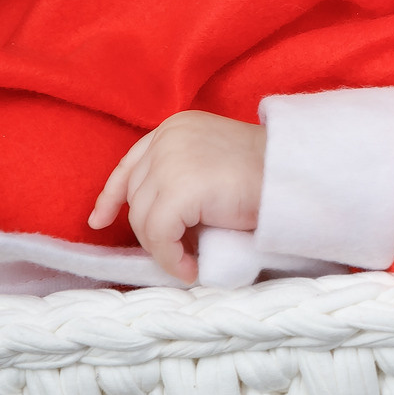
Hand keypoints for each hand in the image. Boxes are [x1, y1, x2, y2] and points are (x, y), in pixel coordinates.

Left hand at [88, 111, 266, 283]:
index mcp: (175, 127)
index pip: (130, 163)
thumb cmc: (263, 175)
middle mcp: (168, 138)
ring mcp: (171, 161)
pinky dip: (171, 259)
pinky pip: (160, 236)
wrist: (293, 176)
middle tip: (179, 251)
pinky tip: (191, 267)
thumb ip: (179, 174)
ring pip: (143, 220)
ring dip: (163, 249)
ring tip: (189, 262)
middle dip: (150, 230)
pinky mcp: (180, 190)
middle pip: (136, 197)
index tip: (99, 220)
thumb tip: (149, 219)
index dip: (111, 195)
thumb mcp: (210, 162)